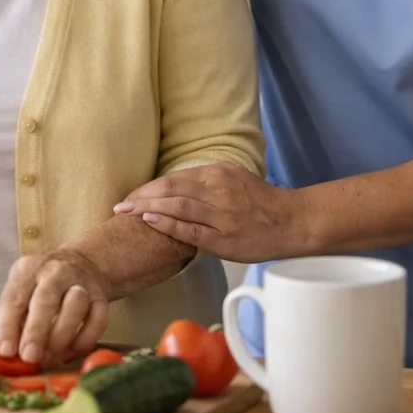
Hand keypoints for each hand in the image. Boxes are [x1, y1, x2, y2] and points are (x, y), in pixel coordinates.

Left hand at [0, 249, 109, 365]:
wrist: (80, 264)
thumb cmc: (41, 287)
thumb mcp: (21, 293)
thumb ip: (13, 321)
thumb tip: (9, 353)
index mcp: (28, 270)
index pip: (14, 297)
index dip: (8, 327)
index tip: (7, 351)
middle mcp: (55, 272)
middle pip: (46, 298)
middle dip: (37, 331)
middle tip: (30, 357)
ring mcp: (81, 283)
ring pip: (76, 306)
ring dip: (61, 337)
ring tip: (50, 357)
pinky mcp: (100, 298)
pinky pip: (98, 320)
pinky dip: (84, 341)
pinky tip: (71, 352)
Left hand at [114, 164, 300, 263]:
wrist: (292, 222)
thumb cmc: (262, 203)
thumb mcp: (235, 180)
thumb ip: (207, 183)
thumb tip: (175, 190)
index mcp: (219, 173)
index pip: (174, 178)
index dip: (149, 187)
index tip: (132, 195)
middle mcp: (218, 190)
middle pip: (171, 189)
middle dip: (141, 196)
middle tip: (121, 205)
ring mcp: (221, 214)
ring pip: (177, 206)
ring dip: (148, 208)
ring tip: (127, 213)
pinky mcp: (224, 238)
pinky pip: (190, 230)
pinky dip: (168, 224)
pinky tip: (151, 221)